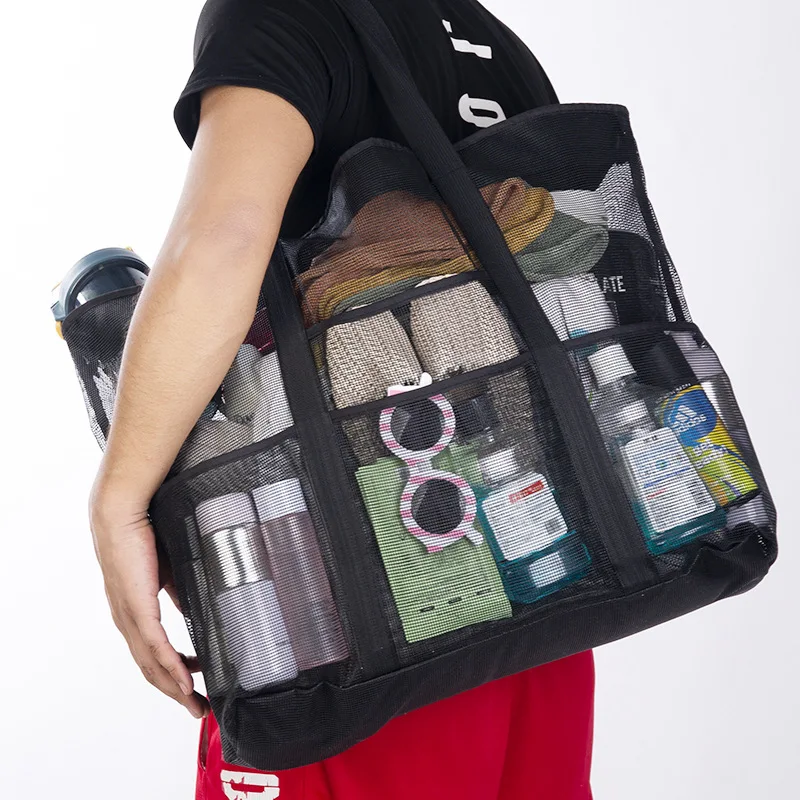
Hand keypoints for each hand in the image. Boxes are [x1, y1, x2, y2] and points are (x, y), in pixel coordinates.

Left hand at [89, 487, 209, 719]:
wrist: (122, 514)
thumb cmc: (144, 536)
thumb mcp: (169, 572)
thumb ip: (179, 595)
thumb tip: (196, 611)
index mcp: (134, 613)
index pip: (153, 654)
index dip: (174, 675)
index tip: (197, 687)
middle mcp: (128, 622)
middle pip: (152, 670)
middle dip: (178, 693)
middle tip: (200, 708)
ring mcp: (131, 618)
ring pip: (153, 665)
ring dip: (177, 688)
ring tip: (197, 703)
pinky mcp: (137, 609)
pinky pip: (156, 646)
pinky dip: (172, 668)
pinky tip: (186, 683)